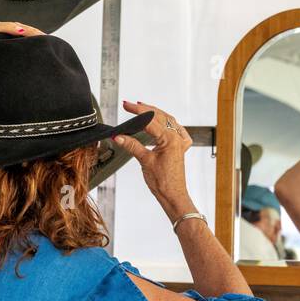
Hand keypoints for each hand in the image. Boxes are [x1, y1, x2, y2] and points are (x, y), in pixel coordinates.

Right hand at [114, 100, 194, 218]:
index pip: (151, 120)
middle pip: (161, 117)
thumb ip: (132, 145)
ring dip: (155, 113)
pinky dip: (167, 124)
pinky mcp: (179, 148)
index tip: (126, 105)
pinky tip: (162, 122)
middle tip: (130, 105)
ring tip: (142, 108)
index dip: (137, 112)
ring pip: (168, 121)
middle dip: (145, 109)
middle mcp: (177, 138)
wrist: (173, 195)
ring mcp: (180, 142)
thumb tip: (118, 135)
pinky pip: (175, 130)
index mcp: (170, 139)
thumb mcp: (145, 161)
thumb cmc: (162, 182)